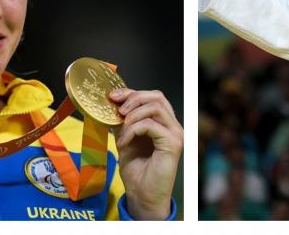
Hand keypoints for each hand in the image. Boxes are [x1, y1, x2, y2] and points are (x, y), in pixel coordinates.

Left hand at [108, 86, 182, 219]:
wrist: (142, 195)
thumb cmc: (137, 171)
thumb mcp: (125, 139)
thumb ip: (123, 121)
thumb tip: (112, 102)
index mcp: (164, 124)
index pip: (153, 97)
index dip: (132, 92)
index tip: (112, 96)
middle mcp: (173, 126)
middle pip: (157, 96)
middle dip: (133, 98)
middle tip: (117, 110)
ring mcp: (175, 134)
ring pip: (155, 107)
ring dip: (132, 115)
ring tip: (121, 130)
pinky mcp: (173, 143)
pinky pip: (150, 125)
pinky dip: (132, 130)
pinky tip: (123, 142)